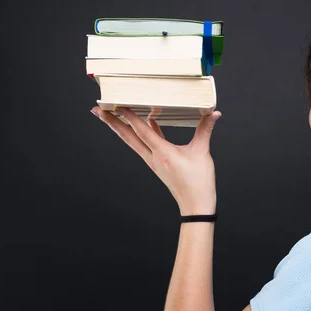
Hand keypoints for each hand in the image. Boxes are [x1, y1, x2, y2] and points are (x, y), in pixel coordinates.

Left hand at [91, 107, 221, 215]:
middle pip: (127, 136)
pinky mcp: (157, 164)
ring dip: (119, 128)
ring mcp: (153, 161)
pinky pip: (144, 145)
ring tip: (107, 117)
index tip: (117, 104)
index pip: (142, 130)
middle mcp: (153, 157)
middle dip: (111, 122)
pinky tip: (144, 123)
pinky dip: (140, 133)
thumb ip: (205, 130)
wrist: (195, 206)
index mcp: (162, 153)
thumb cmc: (198, 183)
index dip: (129, 116)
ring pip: (132, 141)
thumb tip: (213, 113)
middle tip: (97, 109)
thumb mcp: (202, 153)